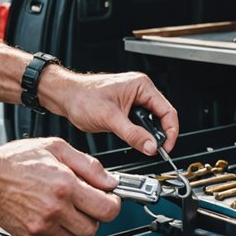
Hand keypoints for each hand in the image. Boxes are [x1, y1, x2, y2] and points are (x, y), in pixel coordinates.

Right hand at [0, 137, 120, 235]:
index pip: (107, 208)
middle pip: (94, 227)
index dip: (113, 204)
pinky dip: (60, 231)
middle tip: (87, 203)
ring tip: (67, 209)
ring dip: (78, 226)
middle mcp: (56, 209)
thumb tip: (109, 180)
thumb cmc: (16, 161)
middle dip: (95, 216)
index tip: (109, 199)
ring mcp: (44, 225)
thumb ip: (88, 165)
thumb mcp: (56, 148)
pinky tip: (52, 215)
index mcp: (66, 186)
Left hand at [38, 67, 178, 155]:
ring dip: (147, 134)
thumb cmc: (82, 97)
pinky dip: (138, 134)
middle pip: (161, 117)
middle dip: (159, 135)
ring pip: (150, 122)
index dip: (170, 132)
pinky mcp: (126, 109)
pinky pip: (139, 124)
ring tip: (142, 144)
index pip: (167, 111)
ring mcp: (133, 99)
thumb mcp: (110, 118)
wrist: (65, 97)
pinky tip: (133, 138)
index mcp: (141, 86)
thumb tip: (151, 146)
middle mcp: (140, 91)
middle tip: (154, 150)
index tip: (166, 148)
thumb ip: (133, 134)